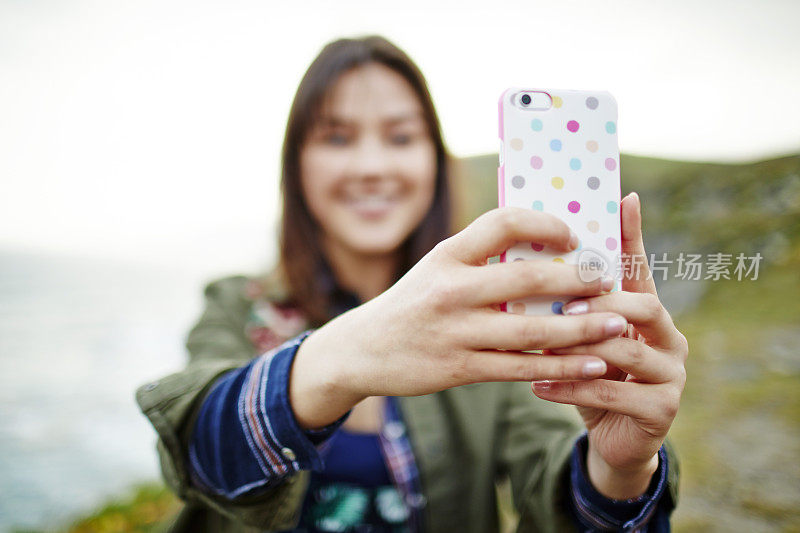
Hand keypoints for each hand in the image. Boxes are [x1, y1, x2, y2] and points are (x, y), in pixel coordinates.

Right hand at [291, 207, 630, 428]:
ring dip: (581, 328)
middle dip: (578, 279)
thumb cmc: (410, 304)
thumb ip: (479, 258)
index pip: (503, 223)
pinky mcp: (460, 369)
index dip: (544, 224)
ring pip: (532, 331)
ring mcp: (455, 332)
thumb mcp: (435, 269)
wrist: (361, 350)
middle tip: (610, 280)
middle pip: (527, 279)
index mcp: (447, 255)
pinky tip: (592, 365)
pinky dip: (561, 368)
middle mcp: (451, 290)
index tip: (573, 236)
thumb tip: (543, 249)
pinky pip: (520, 369)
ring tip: (617, 325)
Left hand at [532, 192, 687, 498]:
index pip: (639, 267)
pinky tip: (538, 384)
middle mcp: (668, 335)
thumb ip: (565, 305)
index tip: (624, 199)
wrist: (610, 435)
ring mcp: (672, 372)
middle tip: (564, 305)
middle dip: (602, 303)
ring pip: (629, 349)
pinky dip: (571, 386)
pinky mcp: (662, 408)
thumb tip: (522, 261)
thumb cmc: (587, 374)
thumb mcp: (576, 337)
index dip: (633, 234)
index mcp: (647, 311)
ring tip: (544, 346)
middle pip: (645, 304)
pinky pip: (613, 391)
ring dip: (582, 346)